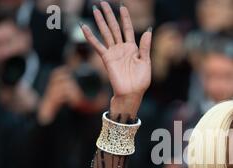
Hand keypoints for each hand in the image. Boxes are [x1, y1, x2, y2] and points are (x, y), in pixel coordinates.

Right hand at [80, 2, 151, 119]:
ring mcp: (113, 52)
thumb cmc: (140, 81)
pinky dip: (90, 37)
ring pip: (106, 33)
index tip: (122, 6)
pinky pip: (97, 45)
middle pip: (114, 27)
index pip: (128, 29)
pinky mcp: (106, 58)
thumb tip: (148, 30)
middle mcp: (122, 48)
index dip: (125, 18)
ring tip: (95, 9)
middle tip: (103, 3)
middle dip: (109, 15)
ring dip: (100, 21)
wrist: (131, 93)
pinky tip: (84, 27)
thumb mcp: (146, 62)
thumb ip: (145, 47)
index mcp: (133, 48)